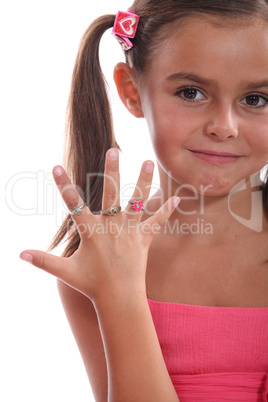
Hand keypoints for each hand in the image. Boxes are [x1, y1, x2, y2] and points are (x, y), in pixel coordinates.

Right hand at [20, 148, 179, 302]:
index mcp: (91, 233)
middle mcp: (112, 228)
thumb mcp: (65, 272)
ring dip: (143, 181)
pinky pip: (157, 222)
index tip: (57, 167)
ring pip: (138, 202)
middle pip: (111, 194)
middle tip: (113, 150)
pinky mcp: (144, 239)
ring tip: (149, 161)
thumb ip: (44, 261)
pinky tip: (178, 198)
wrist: (119, 300)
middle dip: (111, 172)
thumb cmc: (91, 285)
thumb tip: (20, 255)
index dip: (64, 186)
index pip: (74, 205)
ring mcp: (130, 232)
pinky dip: (166, 211)